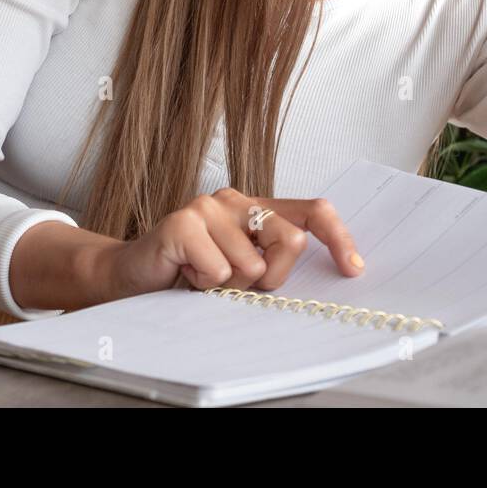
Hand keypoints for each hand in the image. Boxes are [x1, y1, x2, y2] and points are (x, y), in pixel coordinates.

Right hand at [99, 188, 363, 299]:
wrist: (132, 278)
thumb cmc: (193, 276)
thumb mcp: (242, 272)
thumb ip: (274, 263)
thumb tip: (327, 274)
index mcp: (257, 209)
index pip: (312, 212)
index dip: (339, 238)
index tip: (354, 269)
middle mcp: (236, 200)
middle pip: (290, 240)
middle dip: (270, 277)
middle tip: (235, 283)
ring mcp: (208, 207)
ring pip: (251, 266)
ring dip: (229, 287)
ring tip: (202, 278)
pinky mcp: (181, 222)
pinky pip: (218, 271)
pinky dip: (204, 286)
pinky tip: (185, 275)